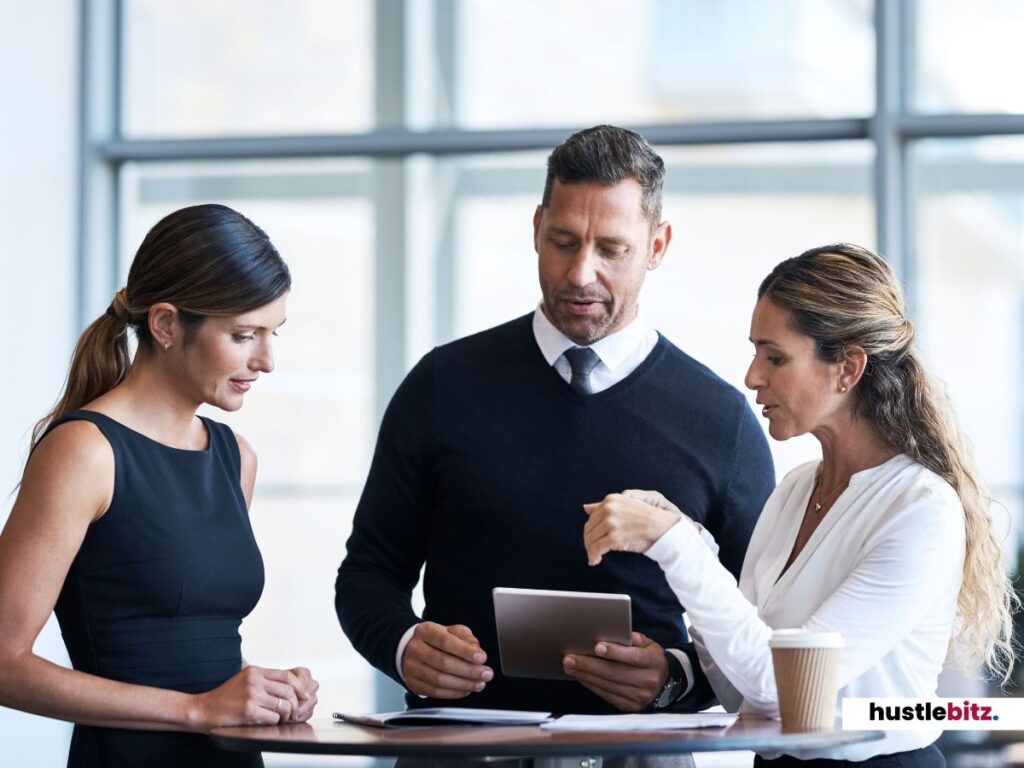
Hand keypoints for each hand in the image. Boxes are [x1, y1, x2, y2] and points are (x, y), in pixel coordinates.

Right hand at [189, 665, 318, 728]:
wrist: (204, 709)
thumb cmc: (225, 697)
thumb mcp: (245, 679)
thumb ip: (265, 680)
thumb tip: (290, 686)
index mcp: (256, 671)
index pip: (287, 676)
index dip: (300, 687)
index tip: (305, 695)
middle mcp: (255, 681)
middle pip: (288, 690)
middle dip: (296, 703)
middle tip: (294, 711)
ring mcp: (252, 695)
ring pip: (283, 705)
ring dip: (286, 714)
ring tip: (281, 718)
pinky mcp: (249, 711)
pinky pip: (273, 717)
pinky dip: (275, 721)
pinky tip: (269, 721)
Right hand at [401, 622, 492, 698]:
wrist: (415, 649)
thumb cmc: (437, 640)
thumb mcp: (452, 631)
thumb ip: (466, 638)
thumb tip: (476, 651)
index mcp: (426, 631)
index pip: (445, 641)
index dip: (464, 651)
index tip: (481, 657)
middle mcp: (416, 648)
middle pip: (443, 662)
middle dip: (469, 670)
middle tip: (485, 673)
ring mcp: (411, 667)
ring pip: (439, 680)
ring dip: (463, 684)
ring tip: (479, 683)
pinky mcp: (413, 683)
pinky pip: (435, 692)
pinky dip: (454, 693)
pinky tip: (466, 689)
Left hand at [563, 632, 667, 711]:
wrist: (663, 682)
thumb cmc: (649, 657)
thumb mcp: (647, 643)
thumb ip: (632, 638)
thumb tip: (612, 634)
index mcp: (653, 662)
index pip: (633, 657)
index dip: (615, 652)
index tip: (597, 647)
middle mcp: (648, 681)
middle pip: (614, 673)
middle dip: (589, 665)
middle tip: (570, 658)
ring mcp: (639, 697)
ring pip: (607, 685)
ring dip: (585, 675)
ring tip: (569, 666)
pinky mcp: (629, 706)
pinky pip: (606, 695)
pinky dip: (591, 685)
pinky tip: (580, 676)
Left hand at [583, 491, 683, 565]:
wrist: (663, 526)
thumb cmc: (649, 517)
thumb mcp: (627, 504)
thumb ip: (605, 505)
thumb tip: (586, 508)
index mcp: (611, 499)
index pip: (592, 516)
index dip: (591, 529)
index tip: (593, 538)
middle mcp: (609, 509)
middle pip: (590, 528)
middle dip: (589, 541)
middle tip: (592, 550)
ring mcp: (611, 522)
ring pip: (591, 539)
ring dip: (591, 550)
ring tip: (593, 557)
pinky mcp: (615, 536)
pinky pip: (597, 548)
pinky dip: (594, 556)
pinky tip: (595, 561)